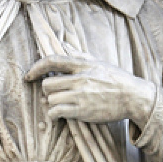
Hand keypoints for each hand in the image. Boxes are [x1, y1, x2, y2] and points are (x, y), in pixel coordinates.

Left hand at [26, 55, 156, 126]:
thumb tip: (65, 45)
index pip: (53, 61)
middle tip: (56, 95)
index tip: (29, 75)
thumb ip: (80, 55)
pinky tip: (60, 116)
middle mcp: (80, 78)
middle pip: (48, 84)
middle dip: (48, 91)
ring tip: (62, 106)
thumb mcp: (99, 63)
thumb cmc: (117, 80)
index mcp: (83, 64)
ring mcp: (80, 95)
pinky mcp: (82, 110)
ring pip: (50, 99)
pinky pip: (56, 112)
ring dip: (53, 104)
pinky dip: (55, 115)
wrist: (133, 97)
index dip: (36, 67)